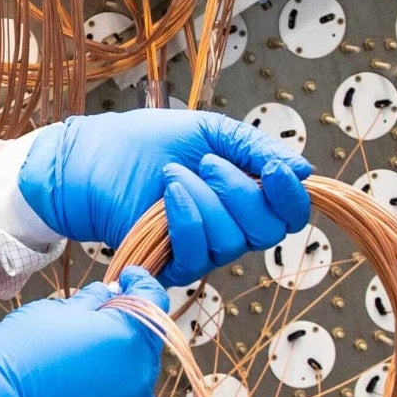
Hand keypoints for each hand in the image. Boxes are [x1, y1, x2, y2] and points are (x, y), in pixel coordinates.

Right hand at [0, 273, 167, 396]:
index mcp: (129, 333)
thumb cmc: (22, 351)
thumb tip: (110, 293)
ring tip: (85, 363)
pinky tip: (85, 391)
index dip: (140, 283)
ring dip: (121, 365)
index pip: (153, 298)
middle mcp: (141, 371)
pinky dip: (114, 396)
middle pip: (145, 340)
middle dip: (127, 328)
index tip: (127, 278)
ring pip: (137, 375)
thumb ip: (93, 300)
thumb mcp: (56, 310)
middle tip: (96, 323)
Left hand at [15, 108, 312, 283]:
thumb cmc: (145, 143)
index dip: (291, 196)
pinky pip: (198, 254)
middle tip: (206, 163)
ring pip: (233, 241)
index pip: (291, 212)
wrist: (92, 159)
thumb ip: (255, 149)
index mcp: (247, 193)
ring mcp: (204, 249)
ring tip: (173, 174)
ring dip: (204, 200)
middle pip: (268, 230)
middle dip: (241, 193)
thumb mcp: (209, 132)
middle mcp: (233, 226)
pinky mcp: (173, 265)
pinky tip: (166, 194)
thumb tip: (304, 171)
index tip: (274, 169)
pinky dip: (185, 218)